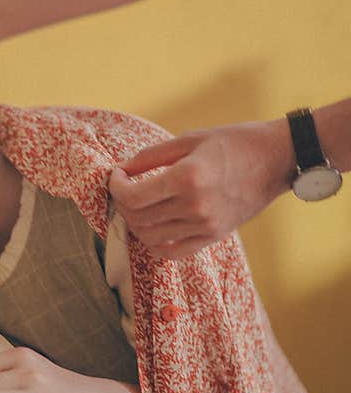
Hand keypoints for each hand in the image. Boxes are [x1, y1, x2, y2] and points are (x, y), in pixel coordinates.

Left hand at [108, 118, 295, 258]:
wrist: (278, 158)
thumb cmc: (234, 143)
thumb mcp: (189, 140)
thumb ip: (150, 156)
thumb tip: (121, 170)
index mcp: (187, 177)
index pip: (133, 196)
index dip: (115, 187)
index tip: (117, 176)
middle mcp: (195, 205)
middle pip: (138, 218)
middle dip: (122, 204)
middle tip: (125, 189)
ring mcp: (205, 225)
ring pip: (150, 238)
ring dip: (135, 224)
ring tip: (139, 207)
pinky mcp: (214, 237)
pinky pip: (172, 253)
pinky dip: (154, 245)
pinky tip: (152, 229)